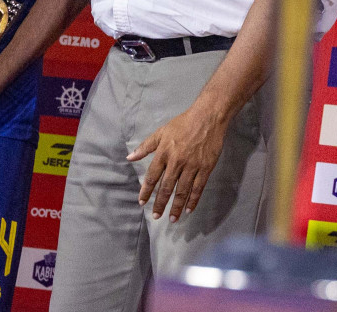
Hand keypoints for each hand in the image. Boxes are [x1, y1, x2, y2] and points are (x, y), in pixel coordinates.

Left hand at [128, 103, 231, 222]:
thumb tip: (129, 158)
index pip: (152, 176)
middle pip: (166, 187)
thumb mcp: (161, 132)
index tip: (142, 202)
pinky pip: (198, 188)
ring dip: (176, 206)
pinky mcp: (205, 168)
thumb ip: (145, 147)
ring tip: (172, 218)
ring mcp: (192, 166)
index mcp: (164, 152)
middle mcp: (176, 162)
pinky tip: (188, 209)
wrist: (207, 118)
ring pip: (182, 190)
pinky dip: (193, 200)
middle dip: (160, 203)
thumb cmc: (182, 124)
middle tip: (156, 216)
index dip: (146, 190)